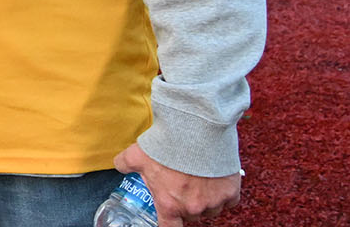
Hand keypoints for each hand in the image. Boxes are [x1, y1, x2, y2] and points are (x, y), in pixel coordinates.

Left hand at [113, 143, 241, 225]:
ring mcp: (214, 201)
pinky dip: (224, 192)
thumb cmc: (166, 145)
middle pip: (190, 214)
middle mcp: (192, 208)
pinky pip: (229, 200)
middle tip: (182, 186)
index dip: (168, 222)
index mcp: (169, 204)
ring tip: (199, 179)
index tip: (169, 217)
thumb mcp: (137, 155)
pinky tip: (216, 179)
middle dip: (186, 203)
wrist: (195, 131)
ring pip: (210, 208)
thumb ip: (125, 164)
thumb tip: (119, 165)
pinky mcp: (231, 192)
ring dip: (205, 199)